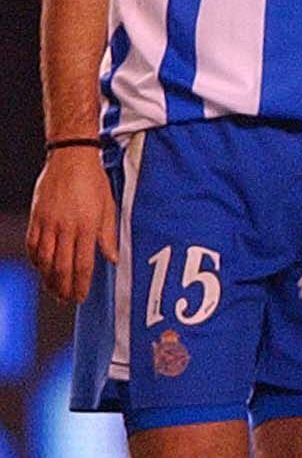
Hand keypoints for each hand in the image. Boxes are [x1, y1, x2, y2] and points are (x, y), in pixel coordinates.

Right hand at [26, 147, 117, 303]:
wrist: (70, 158)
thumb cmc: (93, 181)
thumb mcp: (109, 207)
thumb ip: (108, 236)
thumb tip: (113, 259)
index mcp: (86, 226)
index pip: (83, 264)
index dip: (81, 284)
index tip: (80, 297)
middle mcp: (65, 228)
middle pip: (61, 267)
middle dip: (63, 287)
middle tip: (65, 299)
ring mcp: (48, 223)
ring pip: (45, 260)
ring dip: (48, 278)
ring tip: (53, 289)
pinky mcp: (36, 217)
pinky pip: (32, 245)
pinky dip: (36, 260)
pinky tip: (40, 268)